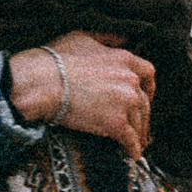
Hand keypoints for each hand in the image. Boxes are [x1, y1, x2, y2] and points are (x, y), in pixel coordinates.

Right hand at [8, 29, 154, 156]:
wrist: (42, 83)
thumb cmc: (56, 59)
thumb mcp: (84, 37)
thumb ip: (106, 39)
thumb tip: (121, 38)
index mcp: (125, 59)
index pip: (148, 73)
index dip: (149, 87)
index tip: (146, 95)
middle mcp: (130, 80)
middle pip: (145, 101)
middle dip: (143, 114)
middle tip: (139, 124)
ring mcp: (125, 102)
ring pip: (140, 121)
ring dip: (140, 133)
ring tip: (137, 142)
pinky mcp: (116, 123)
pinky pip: (130, 139)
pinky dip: (133, 148)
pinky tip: (133, 154)